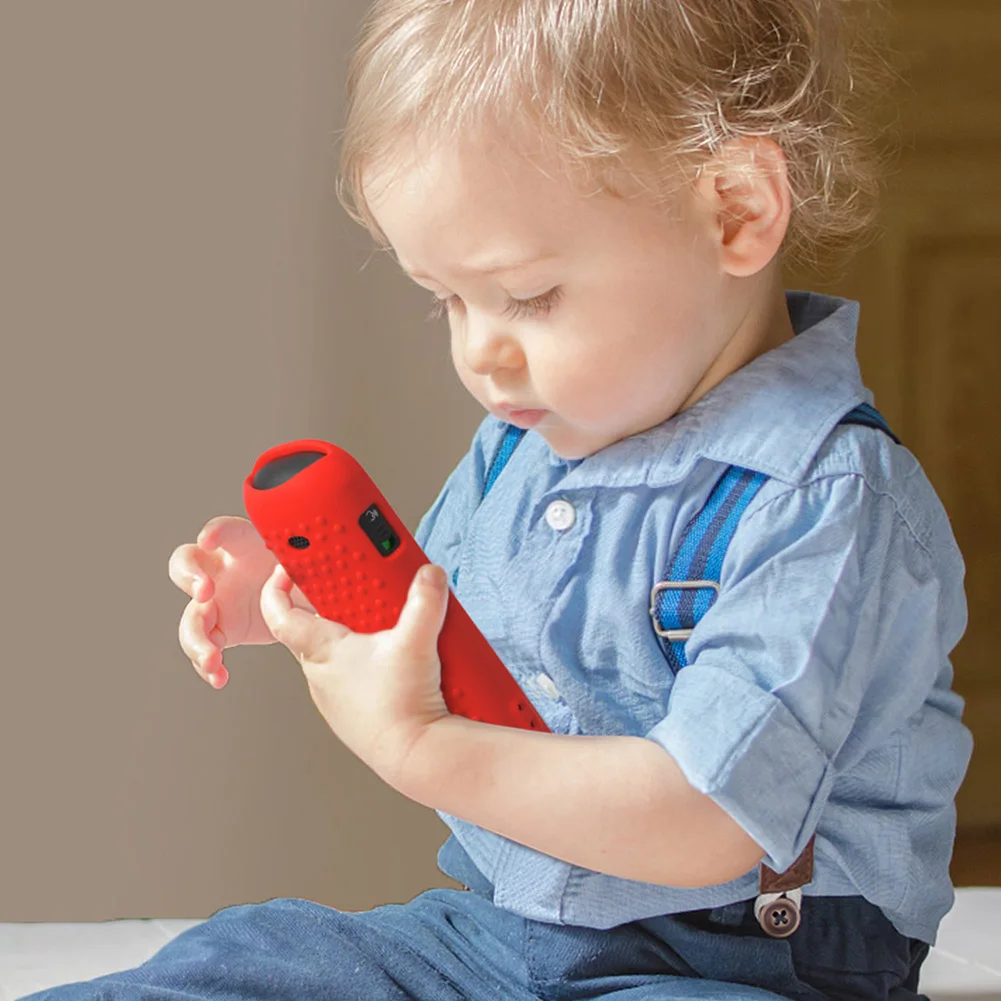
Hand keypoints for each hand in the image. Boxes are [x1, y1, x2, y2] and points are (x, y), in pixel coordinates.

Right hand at [167, 516, 316, 688]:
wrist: (310, 602)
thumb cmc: (309, 574)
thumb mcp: (313, 567)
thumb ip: (309, 565)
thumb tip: (319, 564)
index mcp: (247, 546)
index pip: (227, 529)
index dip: (215, 531)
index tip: (209, 540)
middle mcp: (224, 569)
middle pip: (186, 563)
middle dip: (190, 576)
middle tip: (206, 593)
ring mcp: (218, 600)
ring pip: (190, 614)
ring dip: (194, 637)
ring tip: (211, 657)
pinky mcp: (222, 629)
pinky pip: (204, 646)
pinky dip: (207, 664)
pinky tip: (219, 676)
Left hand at [259, 560, 451, 784]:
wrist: (414, 756)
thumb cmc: (401, 706)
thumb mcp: (416, 641)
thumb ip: (424, 601)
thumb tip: (428, 575)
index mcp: (322, 650)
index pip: (280, 613)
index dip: (277, 586)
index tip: (285, 567)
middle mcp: (320, 674)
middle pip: (315, 628)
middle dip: (337, 605)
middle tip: (358, 589)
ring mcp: (336, 697)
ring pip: (337, 656)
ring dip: (356, 638)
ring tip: (389, 629)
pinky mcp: (355, 714)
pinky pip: (355, 679)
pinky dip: (370, 666)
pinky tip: (397, 666)